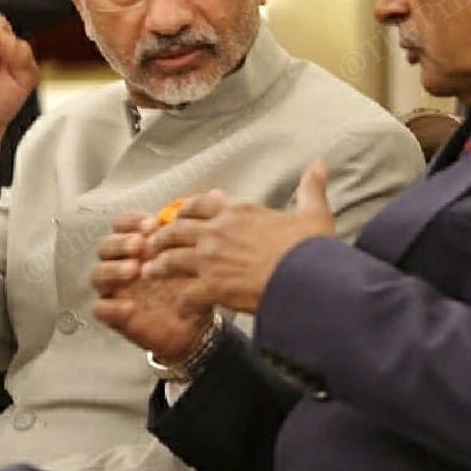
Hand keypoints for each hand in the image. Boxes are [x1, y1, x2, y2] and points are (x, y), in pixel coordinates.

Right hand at [91, 212, 213, 362]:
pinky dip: (112, 307)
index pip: (122, 224)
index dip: (132, 221)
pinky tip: (130, 306)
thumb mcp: (199, 257)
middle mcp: (122, 264)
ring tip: (134, 270)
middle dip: (120, 242)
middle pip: (105, 246)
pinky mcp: (116, 316)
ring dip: (112, 269)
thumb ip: (200, 227)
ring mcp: (116, 290)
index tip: (152, 224)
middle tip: (140, 244)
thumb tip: (215, 192)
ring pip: (97, 274)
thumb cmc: (192, 285)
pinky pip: (100, 309)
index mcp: (138, 246)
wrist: (198, 325)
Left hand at [140, 160, 334, 313]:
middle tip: (153, 243)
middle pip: (177, 229)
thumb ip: (311, 187)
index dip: (186, 210)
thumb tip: (320, 164)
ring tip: (150, 271)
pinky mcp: (212, 286)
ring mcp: (211, 259)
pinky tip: (180, 306)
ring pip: (171, 259)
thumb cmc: (311, 249)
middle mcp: (218, 231)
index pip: (201, 204)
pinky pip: (186, 294)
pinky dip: (181, 301)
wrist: (309, 280)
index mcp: (239, 211)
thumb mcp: (314, 213)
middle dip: (162, 236)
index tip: (179, 215)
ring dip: (159, 266)